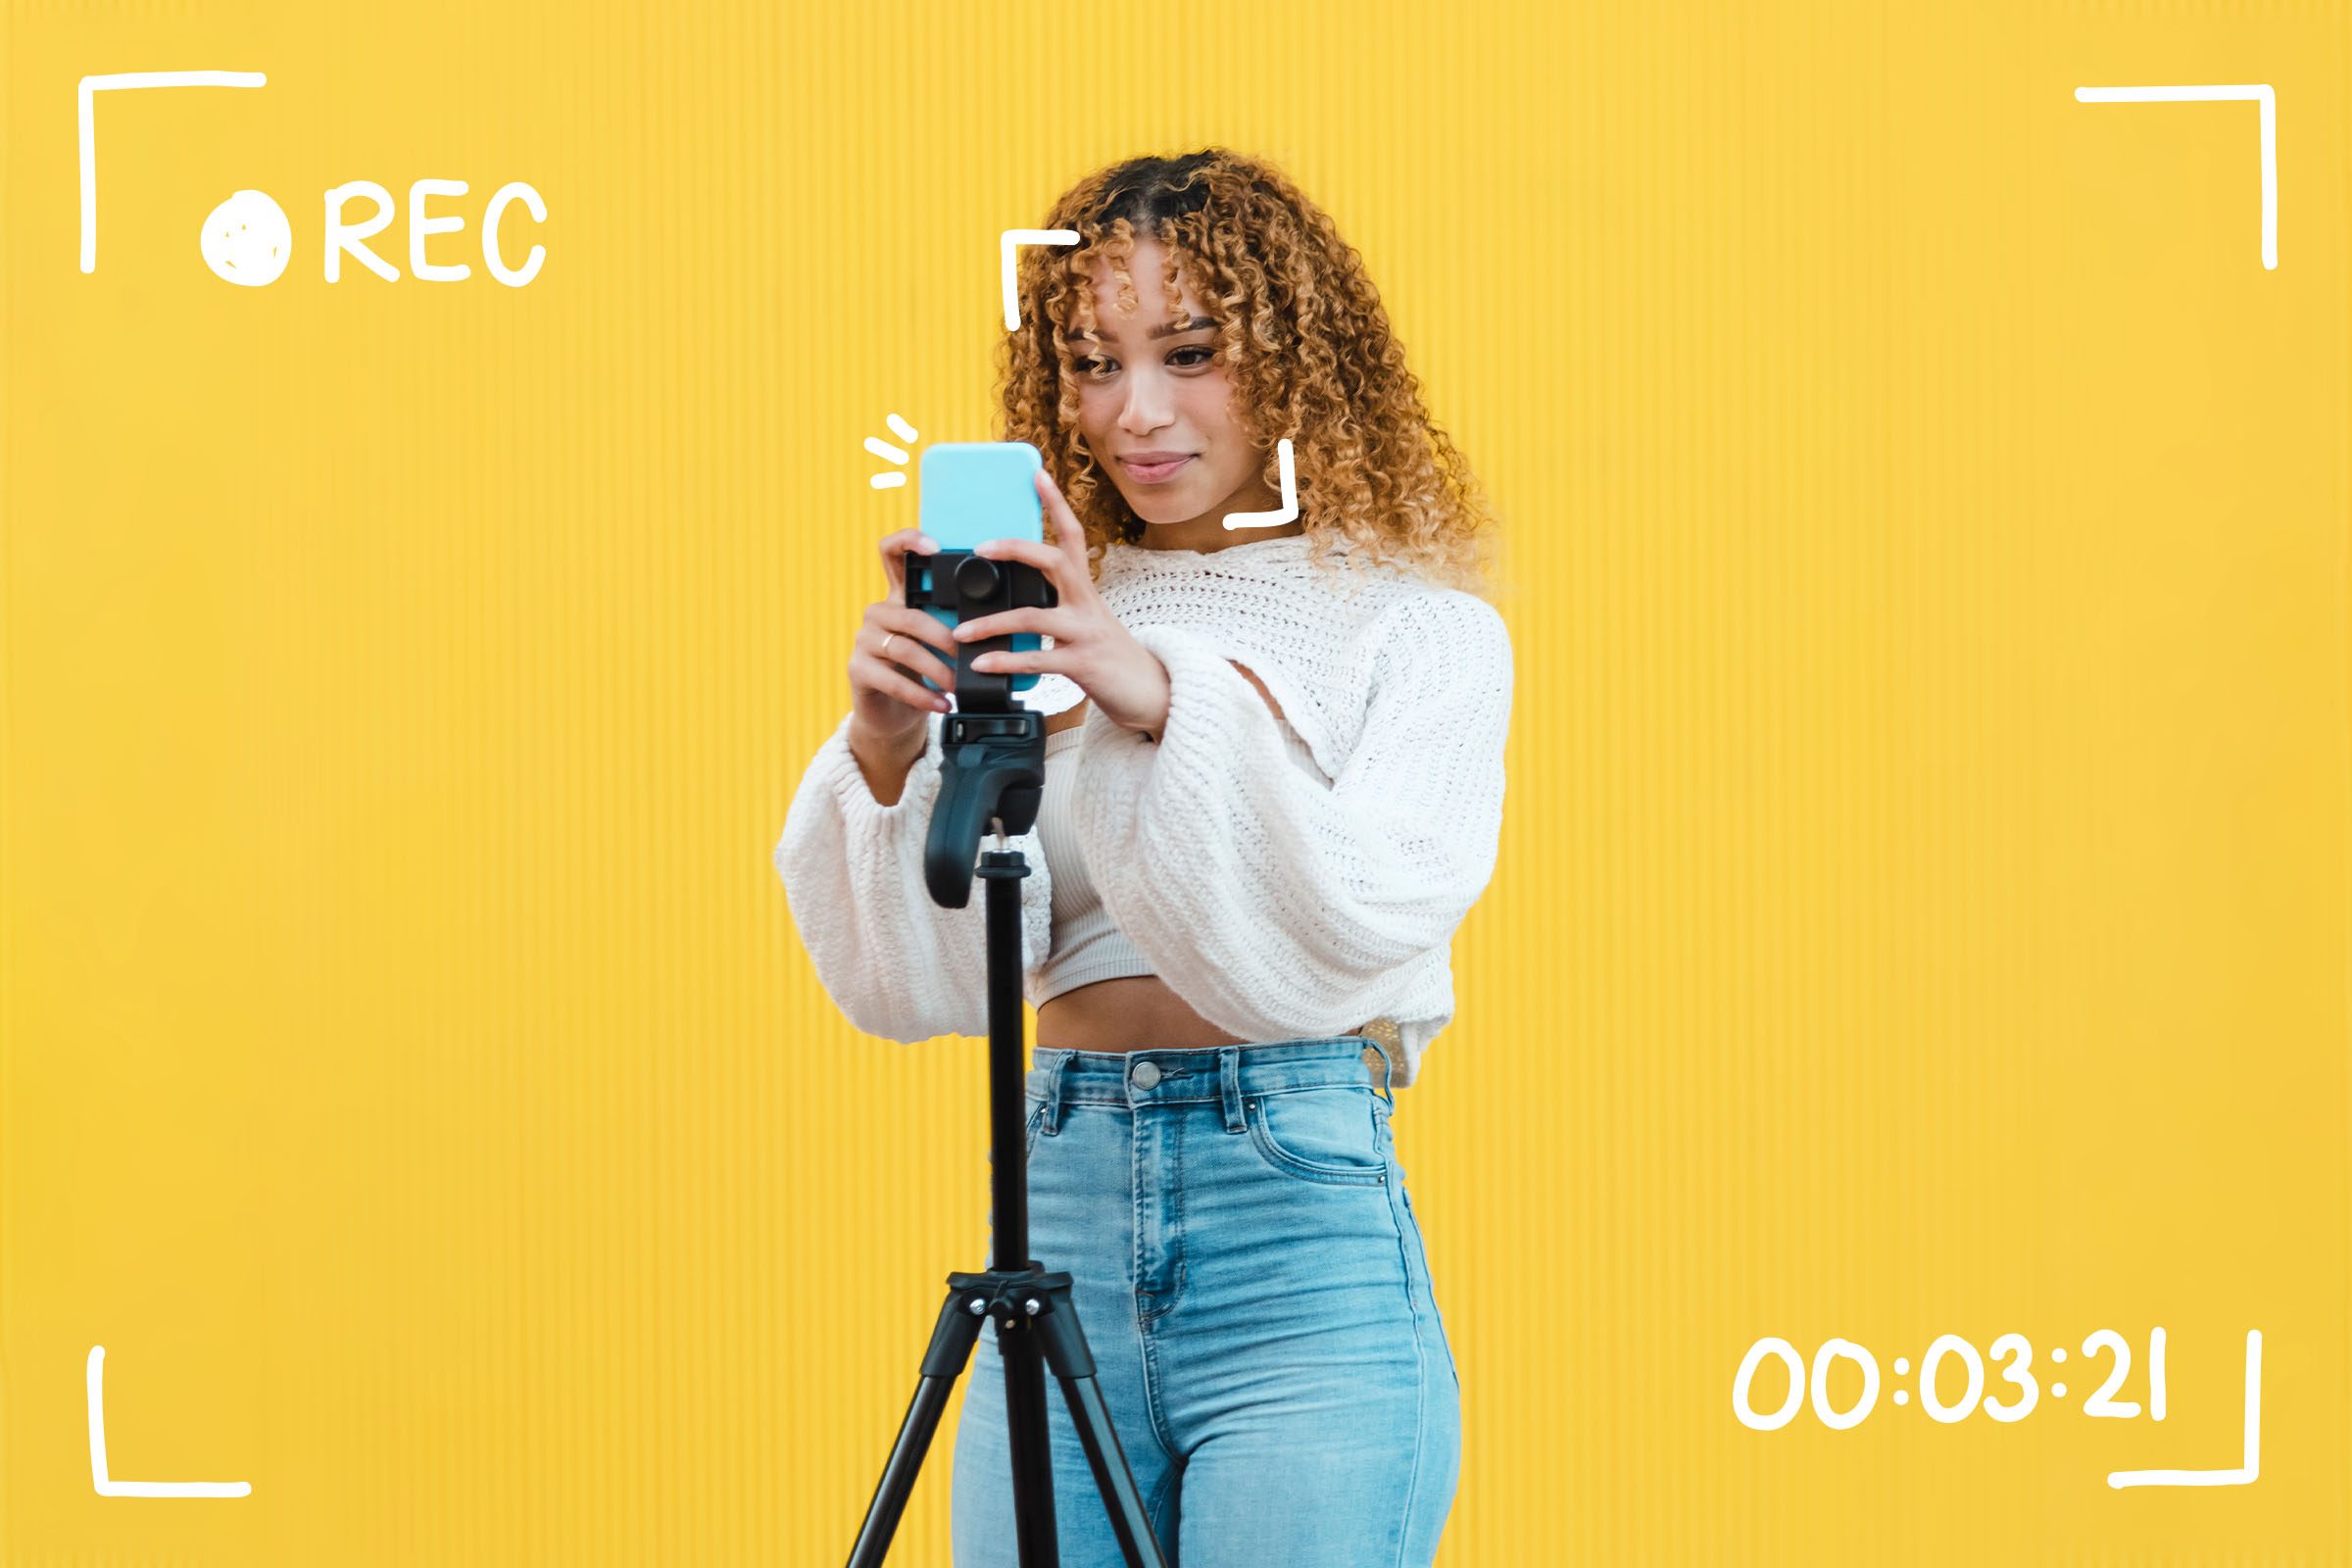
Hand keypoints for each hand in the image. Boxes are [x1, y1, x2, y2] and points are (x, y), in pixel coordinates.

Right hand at [844, 526, 958, 757]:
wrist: (892, 712)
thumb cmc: (920, 673)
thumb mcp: (938, 643)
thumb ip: (954, 623)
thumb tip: (996, 619)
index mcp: (899, 597)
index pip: (892, 554)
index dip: (909, 542)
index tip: (936, 548)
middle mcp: (878, 613)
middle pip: (912, 616)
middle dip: (946, 639)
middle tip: (970, 656)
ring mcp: (864, 640)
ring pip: (905, 649)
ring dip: (938, 671)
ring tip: (958, 686)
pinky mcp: (857, 669)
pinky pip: (893, 680)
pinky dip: (922, 695)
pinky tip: (941, 703)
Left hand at [951, 468, 1172, 738]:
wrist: (1151, 692)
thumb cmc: (1111, 656)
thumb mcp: (1087, 622)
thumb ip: (1059, 605)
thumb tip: (1016, 598)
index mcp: (1085, 589)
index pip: (1072, 535)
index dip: (1056, 504)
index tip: (1037, 475)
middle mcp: (1087, 604)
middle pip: (1052, 560)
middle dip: (1015, 548)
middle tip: (980, 548)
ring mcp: (1084, 632)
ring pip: (1032, 617)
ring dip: (991, 623)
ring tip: (960, 632)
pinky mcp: (1081, 664)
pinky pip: (1035, 660)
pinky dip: (1004, 661)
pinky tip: (981, 664)